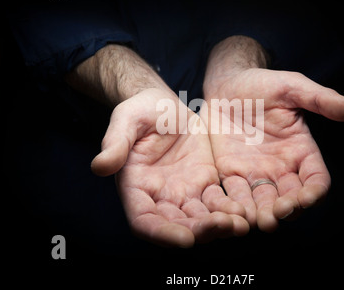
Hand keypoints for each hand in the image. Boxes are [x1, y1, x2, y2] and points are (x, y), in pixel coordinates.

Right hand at [91, 88, 247, 246]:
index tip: (186, 240)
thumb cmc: (141, 110)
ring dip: (219, 225)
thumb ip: (115, 144)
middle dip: (200, 231)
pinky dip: (230, 208)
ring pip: (200, 218)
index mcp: (136, 187)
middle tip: (224, 227)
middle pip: (178, 225)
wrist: (165, 103)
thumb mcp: (126, 120)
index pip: (145, 221)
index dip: (163, 233)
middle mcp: (159, 196)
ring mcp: (183, 192)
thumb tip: (99, 166)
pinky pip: (217, 201)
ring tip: (239, 223)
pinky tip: (243, 209)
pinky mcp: (204, 182)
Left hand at [204, 68, 343, 231]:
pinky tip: (235, 213)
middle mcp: (281, 167)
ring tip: (261, 220)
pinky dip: (237, 206)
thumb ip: (321, 100)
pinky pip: (236, 194)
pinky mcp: (231, 173)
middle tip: (280, 213)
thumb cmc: (262, 84)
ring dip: (264, 214)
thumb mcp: (292, 87)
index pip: (315, 178)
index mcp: (301, 150)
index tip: (308, 197)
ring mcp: (256, 172)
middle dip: (288, 209)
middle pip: (291, 197)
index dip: (315, 191)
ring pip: (264, 202)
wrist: (226, 84)